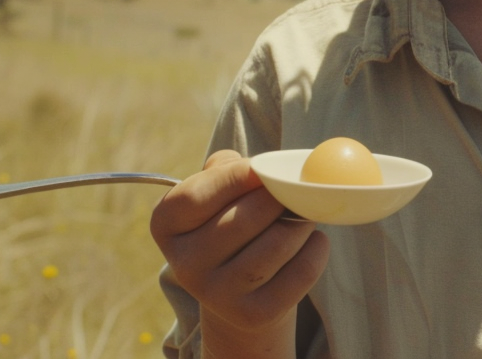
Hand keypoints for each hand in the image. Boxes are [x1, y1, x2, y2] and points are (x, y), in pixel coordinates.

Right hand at [151, 150, 328, 343]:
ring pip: (277, 243)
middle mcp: (184, 264)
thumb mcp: (216, 194)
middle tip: (297, 189)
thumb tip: (263, 166)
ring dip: (302, 222)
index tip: (263, 168)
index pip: (195, 196)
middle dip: (279, 197)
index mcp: (166, 225)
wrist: (239, 294)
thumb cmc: (231, 224)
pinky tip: (313, 241)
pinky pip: (299, 272)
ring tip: (306, 214)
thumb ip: (228, 169)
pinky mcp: (251, 315)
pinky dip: (316, 249)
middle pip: (244, 218)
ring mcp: (215, 295)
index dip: (235, 177)